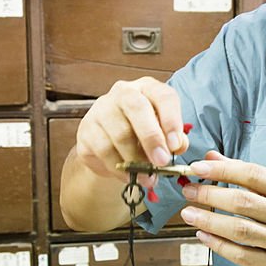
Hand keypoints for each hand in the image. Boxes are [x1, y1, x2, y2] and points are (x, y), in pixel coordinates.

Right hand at [75, 77, 189, 183]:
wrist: (110, 149)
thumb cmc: (143, 137)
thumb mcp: (163, 136)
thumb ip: (175, 139)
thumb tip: (179, 145)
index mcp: (148, 89)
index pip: (163, 96)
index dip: (172, 120)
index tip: (176, 145)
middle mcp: (123, 93)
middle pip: (136, 107)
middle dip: (151, 137)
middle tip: (161, 161)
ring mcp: (101, 109)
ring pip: (120, 133)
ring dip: (136, 159)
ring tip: (148, 177)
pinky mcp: (86, 129)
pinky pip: (104, 150)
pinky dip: (119, 167)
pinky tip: (129, 176)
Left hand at [179, 151, 265, 265]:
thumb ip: (247, 174)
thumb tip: (210, 158)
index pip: (254, 175)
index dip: (223, 170)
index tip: (197, 167)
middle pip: (244, 203)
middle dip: (210, 195)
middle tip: (188, 191)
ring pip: (240, 231)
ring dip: (209, 221)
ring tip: (188, 213)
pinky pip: (241, 256)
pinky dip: (218, 245)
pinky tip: (203, 234)